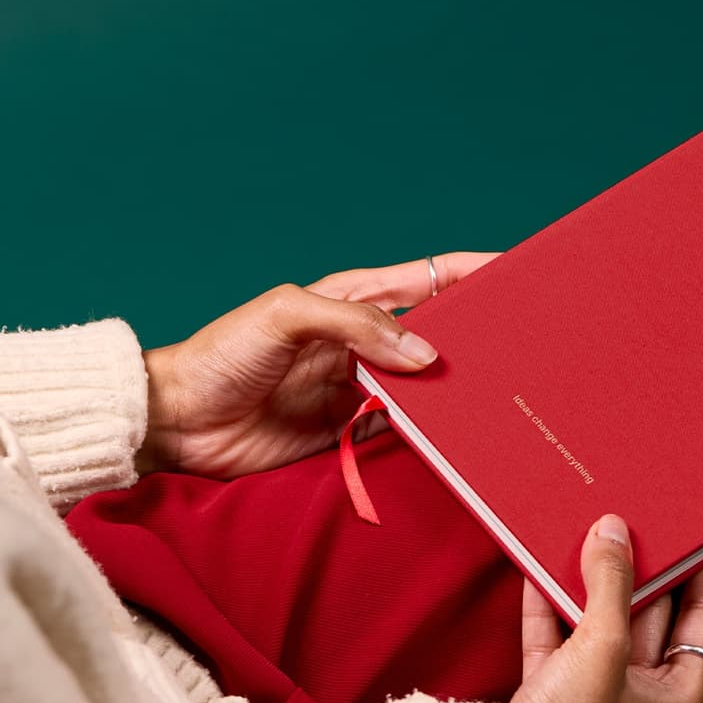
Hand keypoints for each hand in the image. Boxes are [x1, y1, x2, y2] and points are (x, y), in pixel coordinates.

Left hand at [136, 252, 496, 476]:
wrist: (180, 422)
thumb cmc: (222, 355)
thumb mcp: (287, 316)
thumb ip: (357, 325)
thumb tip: (425, 354)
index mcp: (354, 299)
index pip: (428, 277)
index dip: (473, 271)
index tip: (515, 272)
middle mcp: (366, 341)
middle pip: (439, 333)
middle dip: (478, 334)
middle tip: (521, 342)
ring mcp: (362, 386)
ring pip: (428, 384)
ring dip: (458, 387)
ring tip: (500, 389)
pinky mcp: (352, 430)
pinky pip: (406, 427)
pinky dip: (433, 429)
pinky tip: (457, 430)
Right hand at [509, 515, 702, 702]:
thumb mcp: (602, 647)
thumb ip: (610, 585)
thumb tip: (612, 532)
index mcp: (676, 698)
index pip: (701, 622)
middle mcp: (640, 697)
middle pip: (648, 616)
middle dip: (639, 571)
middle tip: (637, 527)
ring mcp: (594, 694)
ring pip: (597, 623)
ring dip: (589, 583)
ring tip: (589, 537)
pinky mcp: (550, 692)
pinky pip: (553, 637)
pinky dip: (547, 603)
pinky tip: (542, 569)